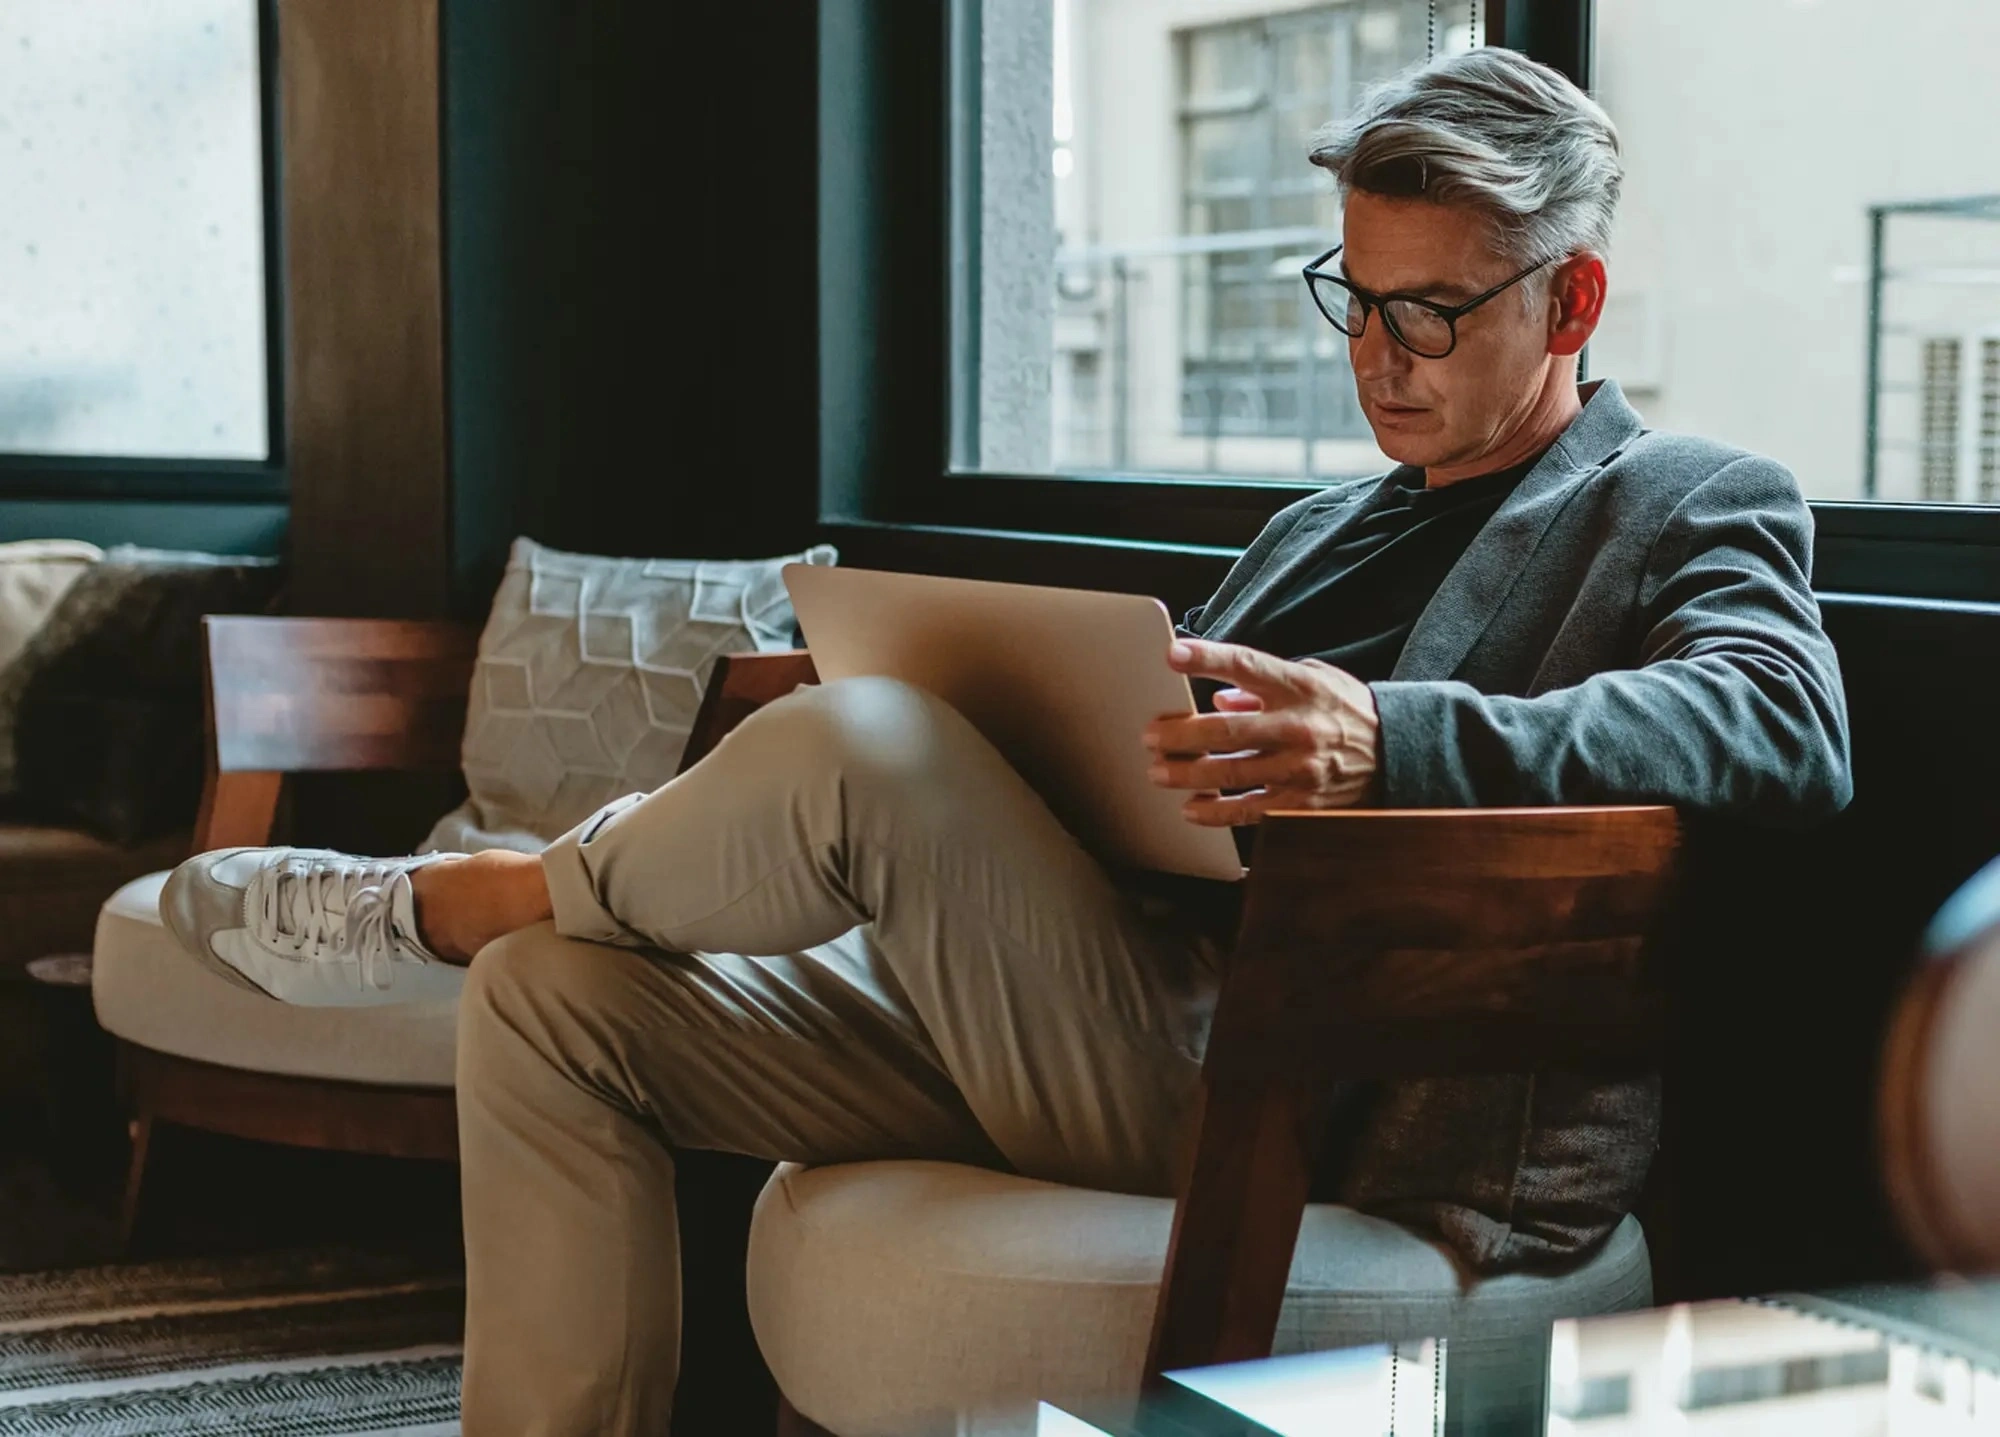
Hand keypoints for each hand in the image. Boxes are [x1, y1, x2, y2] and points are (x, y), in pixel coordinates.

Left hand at [1143, 638, 1379, 825]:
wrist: (1398, 753)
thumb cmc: (1347, 710)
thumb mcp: (1314, 680)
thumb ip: (1264, 686)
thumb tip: (1219, 698)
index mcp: (1298, 687)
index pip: (1245, 665)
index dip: (1207, 658)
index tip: (1172, 655)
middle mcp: (1297, 726)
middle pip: (1225, 730)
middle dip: (1181, 734)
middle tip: (1151, 736)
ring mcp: (1299, 768)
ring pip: (1230, 773)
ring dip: (1188, 774)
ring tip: (1159, 771)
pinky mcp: (1302, 803)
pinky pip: (1249, 810)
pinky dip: (1216, 812)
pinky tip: (1192, 808)